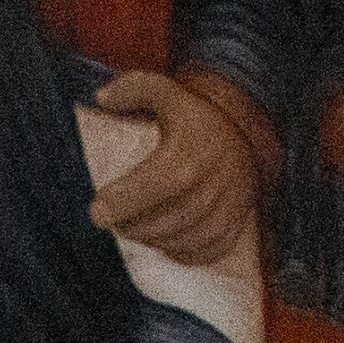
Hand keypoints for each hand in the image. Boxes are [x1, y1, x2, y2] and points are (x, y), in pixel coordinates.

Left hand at [90, 70, 264, 268]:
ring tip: (137, 223)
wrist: (246, 133)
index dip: (116, 206)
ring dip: (148, 238)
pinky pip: (196, 253)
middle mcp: (207, 190)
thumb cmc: (196, 118)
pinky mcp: (231, 229)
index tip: (97, 211)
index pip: (144, 193)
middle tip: (115, 217)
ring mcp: (223, 213)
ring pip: (173, 242)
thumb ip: (133, 89)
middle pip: (154, 225)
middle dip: (128, 225)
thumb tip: (100, 97)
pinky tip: (164, 235)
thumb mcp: (167, 94)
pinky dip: (176, 250)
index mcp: (187, 159)